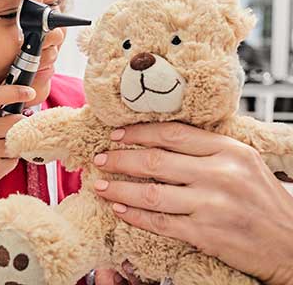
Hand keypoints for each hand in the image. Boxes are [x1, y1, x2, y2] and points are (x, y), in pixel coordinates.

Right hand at [0, 85, 35, 202]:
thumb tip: (18, 96)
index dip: (15, 92)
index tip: (29, 92)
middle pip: (17, 121)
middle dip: (21, 123)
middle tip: (15, 128)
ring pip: (20, 140)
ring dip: (17, 143)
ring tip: (3, 145)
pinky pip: (16, 159)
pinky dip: (11, 159)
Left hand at [93, 122, 292, 284]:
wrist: (292, 243)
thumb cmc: (265, 199)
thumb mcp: (242, 161)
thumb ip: (207, 148)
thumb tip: (163, 138)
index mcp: (229, 150)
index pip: (173, 134)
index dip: (139, 132)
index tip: (118, 134)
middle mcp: (219, 173)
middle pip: (156, 160)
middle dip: (121, 158)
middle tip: (101, 158)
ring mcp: (212, 204)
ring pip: (152, 192)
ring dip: (120, 188)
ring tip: (101, 184)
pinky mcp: (206, 234)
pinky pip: (161, 222)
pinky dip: (136, 215)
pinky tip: (120, 208)